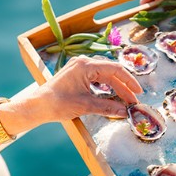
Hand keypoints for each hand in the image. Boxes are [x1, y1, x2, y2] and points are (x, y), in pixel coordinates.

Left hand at [0, 56, 142, 138]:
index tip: (138, 93)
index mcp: (86, 66)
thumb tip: (125, 112)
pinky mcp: (76, 75)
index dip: (129, 81)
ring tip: (125, 100)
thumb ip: (108, 107)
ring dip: (116, 87)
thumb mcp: (85, 106)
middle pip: (111, 72)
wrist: (36, 106)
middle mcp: (83, 63)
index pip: (115, 69)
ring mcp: (79, 68)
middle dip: (124, 87)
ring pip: (104, 76)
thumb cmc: (57, 104)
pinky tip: (112, 95)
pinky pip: (96, 78)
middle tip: (133, 101)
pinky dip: (106, 87)